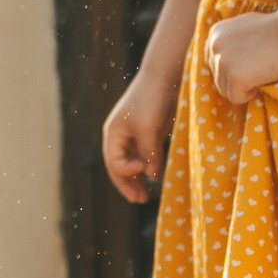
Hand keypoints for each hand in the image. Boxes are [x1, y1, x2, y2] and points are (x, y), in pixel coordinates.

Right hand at [102, 72, 176, 203]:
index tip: (143, 170)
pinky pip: (144, 156)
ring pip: (131, 163)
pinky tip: (154, 177)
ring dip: (137, 179)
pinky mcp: (149, 133)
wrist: (164, 77)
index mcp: (113, 133)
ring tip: (144, 196)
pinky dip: (147, 168)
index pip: (113, 162)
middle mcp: (120, 136)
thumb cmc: (151, 101)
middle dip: (127, 184)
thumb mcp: (148, 129)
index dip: (126, 172)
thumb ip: (149, 154)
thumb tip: (152, 177)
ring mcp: (134, 135)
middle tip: (138, 200)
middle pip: (119, 166)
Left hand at [205, 11, 277, 102]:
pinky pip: (236, 98)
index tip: (250, 64)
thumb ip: (230, 41)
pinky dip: (249, 95)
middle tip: (258, 71)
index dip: (232, 68)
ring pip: (224, 90)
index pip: (213, 62)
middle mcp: (214, 46)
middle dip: (236, 80)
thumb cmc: (276, 28)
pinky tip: (262, 82)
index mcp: (215, 33)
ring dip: (242, 88)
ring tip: (261, 76)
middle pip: (218, 77)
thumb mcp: (244, 27)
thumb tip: (226, 58)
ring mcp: (223, 62)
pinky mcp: (235, 76)